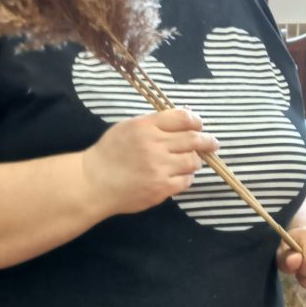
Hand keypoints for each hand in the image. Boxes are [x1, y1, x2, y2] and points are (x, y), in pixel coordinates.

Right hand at [82, 108, 219, 214]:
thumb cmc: (108, 154)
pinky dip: (186, 178)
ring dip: (195, 161)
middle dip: (206, 141)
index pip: (182, 118)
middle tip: (212, 143)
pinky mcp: (161, 188)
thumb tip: (182, 119)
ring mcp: (159, 168)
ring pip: (193, 161)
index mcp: (146, 127)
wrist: (93, 183)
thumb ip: (152, 123)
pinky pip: (186, 181)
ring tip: (189, 162)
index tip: (199, 125)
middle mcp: (155, 145)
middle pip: (193, 139)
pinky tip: (179, 176)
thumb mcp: (126, 128)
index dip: (196, 121)